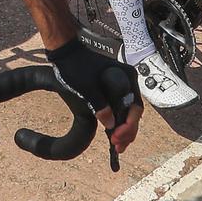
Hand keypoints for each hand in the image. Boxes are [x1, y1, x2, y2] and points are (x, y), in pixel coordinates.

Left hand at [48, 38, 141, 153]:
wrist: (67, 53)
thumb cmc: (76, 66)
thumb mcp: (85, 87)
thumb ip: (99, 105)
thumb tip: (110, 125)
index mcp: (126, 77)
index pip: (134, 107)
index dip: (127, 126)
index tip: (116, 138)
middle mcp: (128, 81)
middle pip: (134, 112)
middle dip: (127, 131)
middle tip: (117, 147)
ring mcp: (123, 85)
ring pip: (129, 112)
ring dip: (124, 129)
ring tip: (117, 146)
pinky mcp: (115, 89)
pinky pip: (122, 108)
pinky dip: (119, 121)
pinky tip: (113, 135)